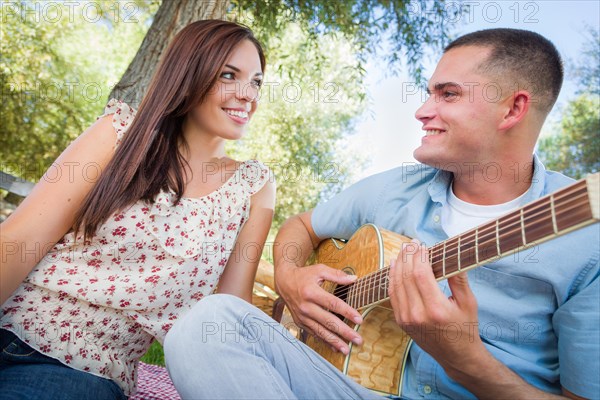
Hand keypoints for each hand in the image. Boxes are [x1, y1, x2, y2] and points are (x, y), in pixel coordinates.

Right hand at [276, 263, 362, 353]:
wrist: (284, 282)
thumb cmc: (304, 275)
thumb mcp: (319, 270)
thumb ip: (337, 275)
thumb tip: (354, 279)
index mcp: (311, 292)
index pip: (333, 304)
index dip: (347, 312)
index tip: (359, 320)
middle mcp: (305, 306)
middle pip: (328, 321)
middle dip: (344, 332)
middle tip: (358, 340)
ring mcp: (302, 316)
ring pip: (320, 331)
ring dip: (335, 342)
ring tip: (347, 349)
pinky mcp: (300, 322)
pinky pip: (314, 334)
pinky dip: (325, 341)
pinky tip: (335, 348)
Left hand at [388, 239, 486, 374]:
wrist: (457, 356)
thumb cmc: (466, 327)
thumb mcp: (468, 302)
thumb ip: (459, 278)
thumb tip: (452, 254)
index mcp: (436, 309)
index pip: (421, 274)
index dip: (419, 256)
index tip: (421, 244)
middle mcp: (417, 315)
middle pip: (406, 277)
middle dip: (408, 256)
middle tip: (412, 243)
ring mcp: (406, 319)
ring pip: (396, 284)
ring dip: (398, 264)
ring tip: (403, 250)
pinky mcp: (401, 321)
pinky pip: (393, 295)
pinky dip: (393, 278)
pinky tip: (395, 266)